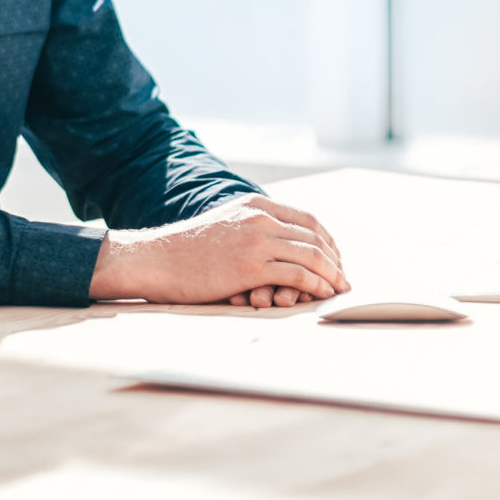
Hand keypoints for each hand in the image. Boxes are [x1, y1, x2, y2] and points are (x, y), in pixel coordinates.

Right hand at [92, 195, 349, 304]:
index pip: (308, 220)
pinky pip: (297, 275)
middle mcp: (260, 218)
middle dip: (335, 260)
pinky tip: (321, 295)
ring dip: (331, 275)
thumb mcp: (225, 224)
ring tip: (339, 289)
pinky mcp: (250, 267)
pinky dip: (315, 286)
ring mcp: (256, 241)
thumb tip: (277, 244)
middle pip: (315, 237)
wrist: (156, 259)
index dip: (328, 241)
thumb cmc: (187, 250)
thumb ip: (252, 226)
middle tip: (343, 278)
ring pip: (311, 256)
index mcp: (255, 205)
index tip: (335, 258)